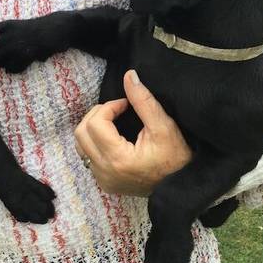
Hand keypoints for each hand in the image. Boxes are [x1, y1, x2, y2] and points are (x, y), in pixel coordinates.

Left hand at [74, 71, 190, 195]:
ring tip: (113, 122)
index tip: (125, 104)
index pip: (95, 123)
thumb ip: (143, 100)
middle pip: (81, 132)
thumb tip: (129, 75)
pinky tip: (112, 138)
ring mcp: (102, 179)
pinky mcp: (104, 183)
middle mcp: (104, 172)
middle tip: (117, 110)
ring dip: (92, 128)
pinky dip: (94, 142)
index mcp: (118, 159)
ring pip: (80, 145)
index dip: (109, 106)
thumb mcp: (163, 126)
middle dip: (97, 114)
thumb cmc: (176, 158)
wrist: (182, 187)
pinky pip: (87, 157)